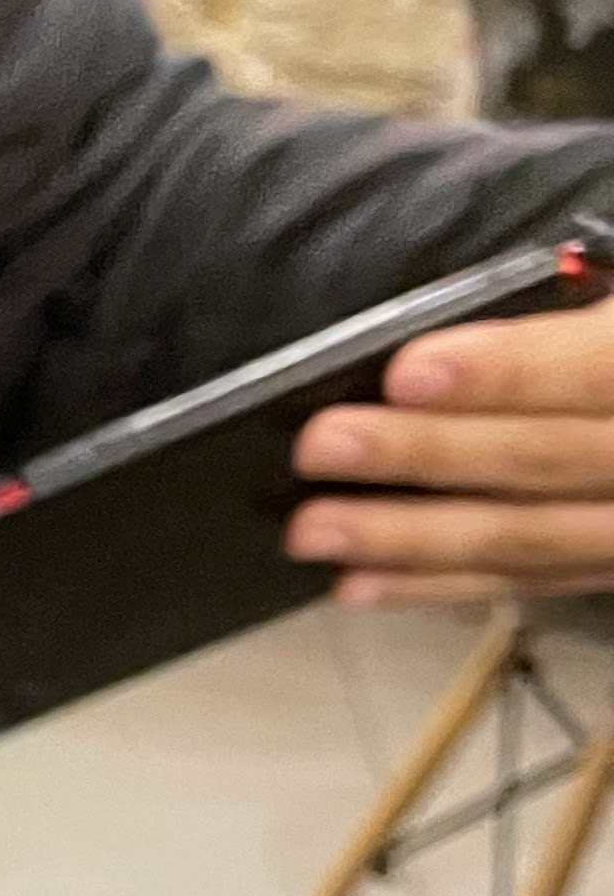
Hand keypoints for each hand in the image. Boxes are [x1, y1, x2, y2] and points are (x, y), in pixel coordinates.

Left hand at [289, 296, 613, 602]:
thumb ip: (585, 309)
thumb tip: (470, 324)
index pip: (595, 370)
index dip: (506, 373)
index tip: (409, 370)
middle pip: (544, 461)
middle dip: (427, 455)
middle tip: (322, 446)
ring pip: (525, 537)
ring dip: (409, 539)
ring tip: (312, 531)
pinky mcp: (611, 565)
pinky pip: (524, 581)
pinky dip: (438, 585)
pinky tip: (360, 586)